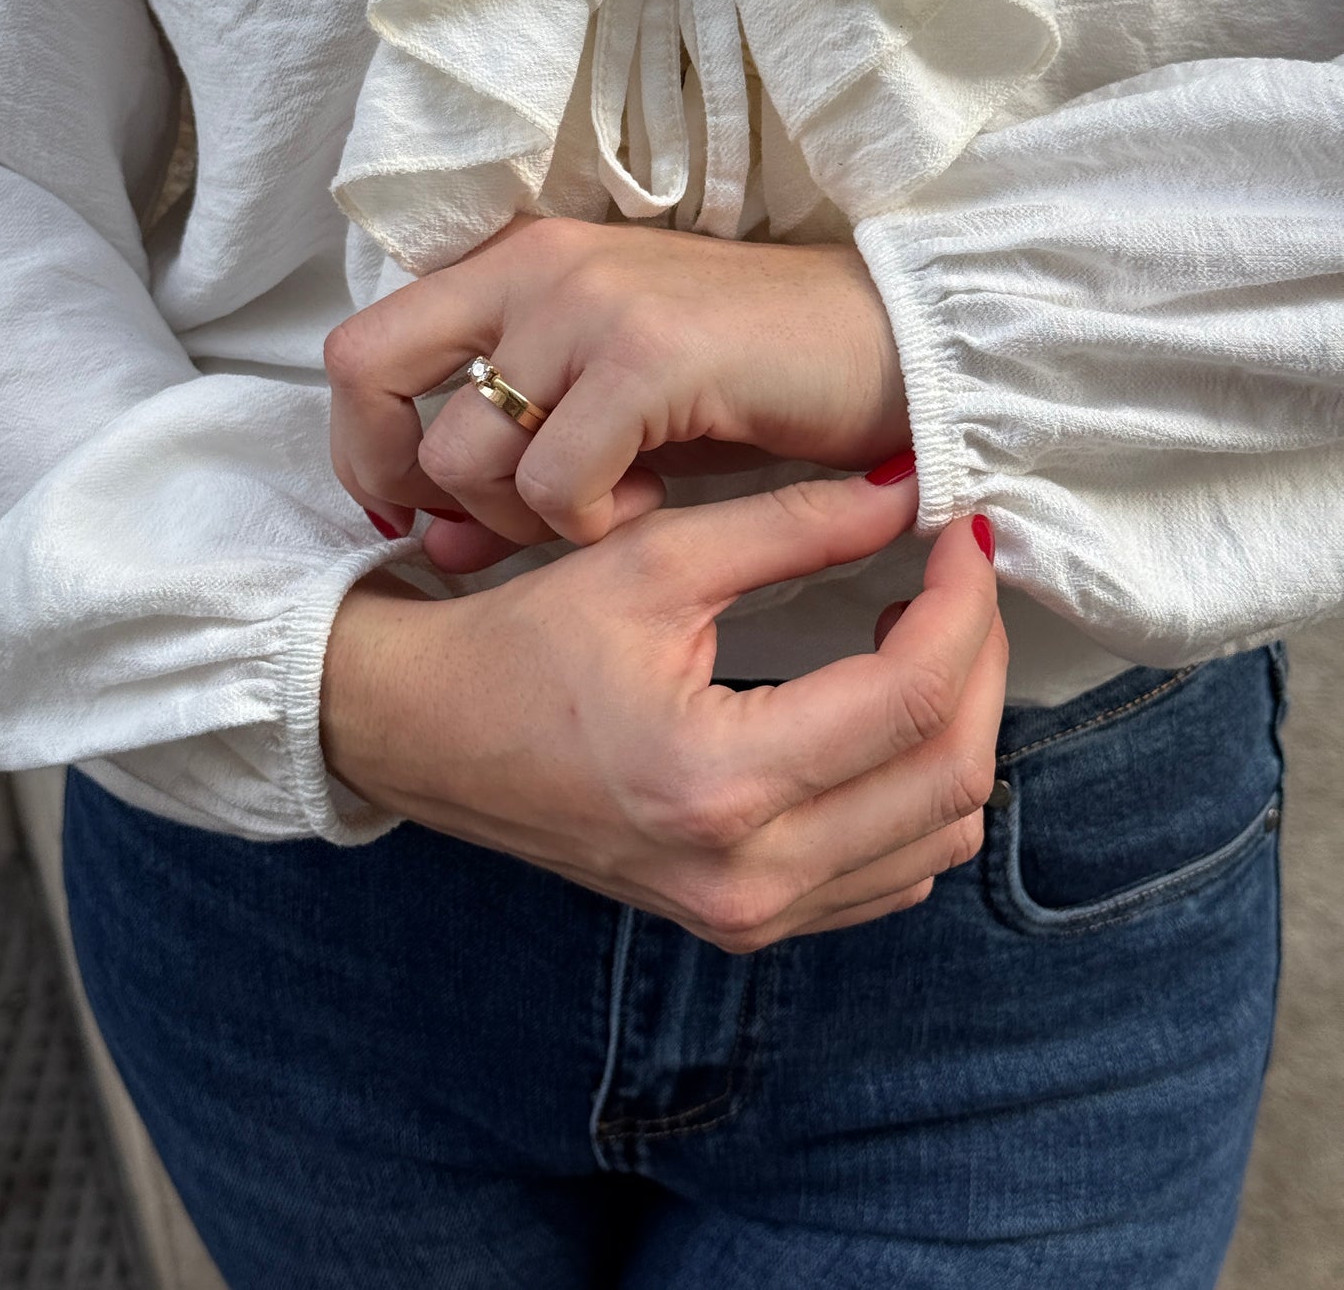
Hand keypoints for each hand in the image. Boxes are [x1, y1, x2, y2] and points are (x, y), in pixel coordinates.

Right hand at [321, 475, 1004, 952]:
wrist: (429, 736)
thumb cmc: (521, 642)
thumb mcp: (651, 559)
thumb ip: (793, 524)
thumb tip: (908, 488)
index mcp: (717, 782)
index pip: (911, 698)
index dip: (964, 603)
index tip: (967, 530)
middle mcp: (747, 875)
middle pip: (950, 775)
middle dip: (981, 661)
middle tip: (960, 577)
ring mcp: (750, 915)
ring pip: (939, 833)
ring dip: (956, 725)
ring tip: (921, 633)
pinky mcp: (747, 922)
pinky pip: (893, 872)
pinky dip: (918, 788)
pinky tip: (883, 711)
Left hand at [325, 217, 907, 569]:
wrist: (891, 343)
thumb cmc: (750, 381)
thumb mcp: (610, 419)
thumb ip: (514, 468)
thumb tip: (427, 542)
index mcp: (517, 260)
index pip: (363, 346)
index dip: (366, 444)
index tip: (422, 510)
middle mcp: (535, 263)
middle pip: (367, 374)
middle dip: (402, 478)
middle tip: (494, 524)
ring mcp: (587, 301)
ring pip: (462, 450)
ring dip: (520, 515)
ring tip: (606, 509)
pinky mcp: (648, 354)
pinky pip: (557, 482)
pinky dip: (590, 523)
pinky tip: (650, 505)